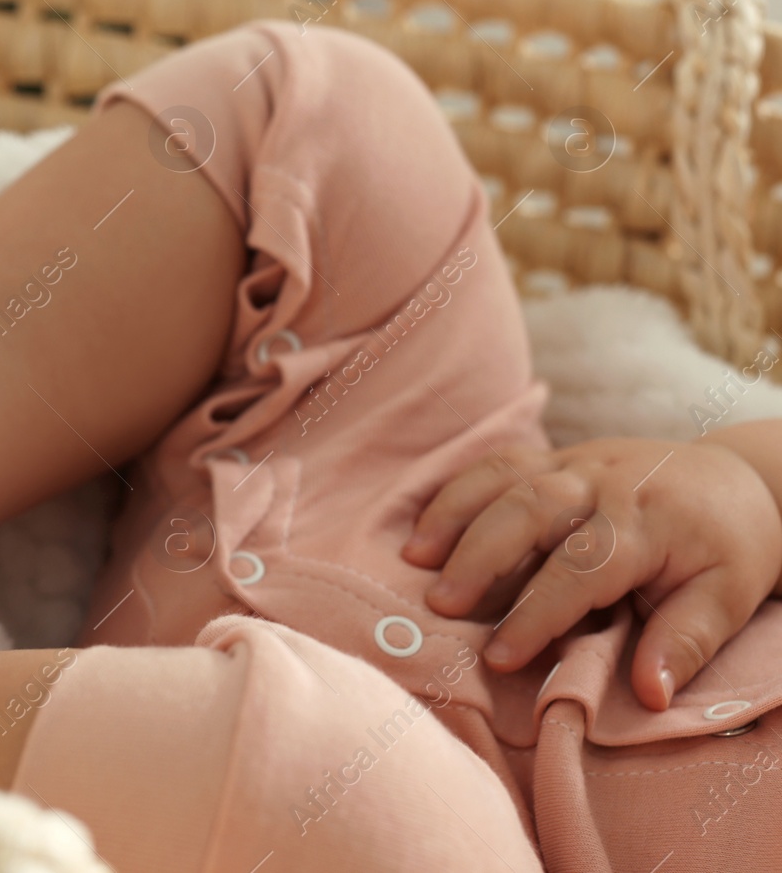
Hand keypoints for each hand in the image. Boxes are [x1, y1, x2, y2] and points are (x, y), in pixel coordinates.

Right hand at [402, 439, 781, 710]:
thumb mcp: (728, 598)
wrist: (736, 479)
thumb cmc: (729, 548)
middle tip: (439, 603)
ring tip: (414, 557)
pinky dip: (456, 488)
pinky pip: (497, 462)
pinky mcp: (554, 455)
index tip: (499, 657)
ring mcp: (573, 461)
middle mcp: (603, 483)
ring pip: (504, 477)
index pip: (583, 569)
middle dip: (479, 555)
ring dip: (453, 513)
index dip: (537, 614)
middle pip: (529, 509)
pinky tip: (424, 523)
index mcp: (647, 522)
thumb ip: (687, 642)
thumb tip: (649, 694)